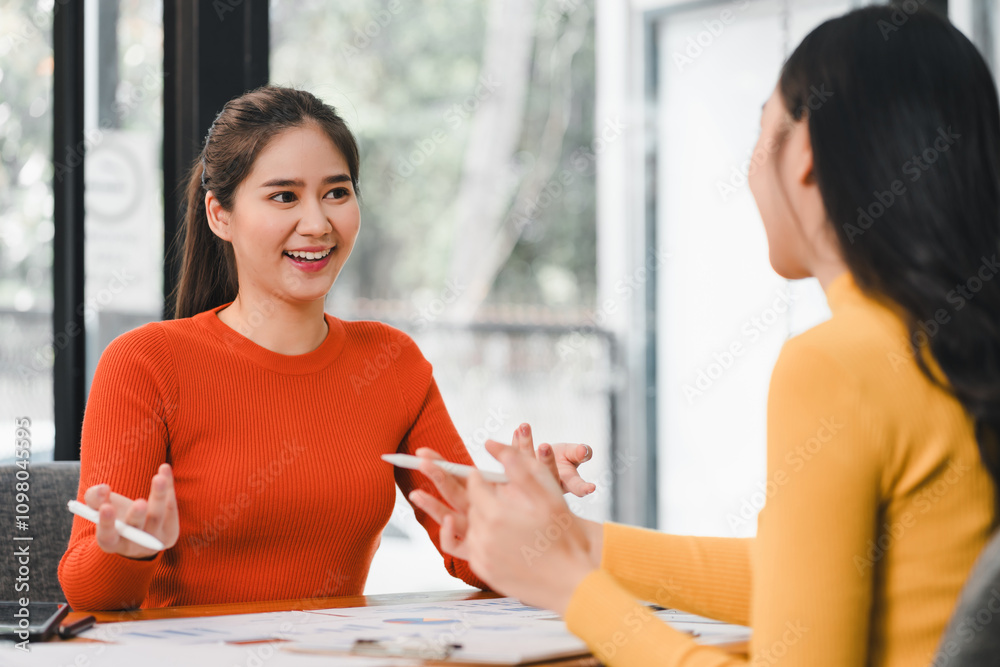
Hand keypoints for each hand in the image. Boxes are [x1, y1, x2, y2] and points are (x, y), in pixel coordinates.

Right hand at [82, 463, 178, 558]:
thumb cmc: (114, 516)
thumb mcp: (99, 508)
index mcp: (111, 543)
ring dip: (159, 496)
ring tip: (159, 479)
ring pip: (157, 517)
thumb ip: (95, 498)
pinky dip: (169, 487)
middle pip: (137, 530)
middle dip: (137, 515)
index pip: (108, 537)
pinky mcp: (171, 531)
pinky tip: (165, 469)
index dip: (106, 523)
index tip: (106, 507)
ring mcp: (154, 539)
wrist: (138, 531)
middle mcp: (133, 545)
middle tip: (140, 502)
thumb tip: (102, 488)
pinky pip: (171, 506)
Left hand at [408, 423, 595, 560]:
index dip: (472, 473)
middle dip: (440, 475)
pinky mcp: (481, 567)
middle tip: (422, 457)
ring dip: (434, 505)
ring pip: (452, 522)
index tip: (471, 467)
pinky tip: (443, 522)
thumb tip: (490, 442)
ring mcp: (480, 552)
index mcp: (497, 510)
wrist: (570, 577)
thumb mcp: (546, 492)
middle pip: (457, 498)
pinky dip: (449, 533)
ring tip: (416, 492)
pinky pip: (457, 547)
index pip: (475, 483)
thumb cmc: (562, 532)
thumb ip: (516, 464)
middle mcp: (484, 532)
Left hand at [509, 424, 595, 496]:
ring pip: (530, 461)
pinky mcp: (517, 471)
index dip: (583, 487)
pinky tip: (516, 431)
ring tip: (524, 428)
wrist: (544, 459)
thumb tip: (584, 450)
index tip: (591, 487)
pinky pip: (516, 456)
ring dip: (526, 444)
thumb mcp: (573, 454)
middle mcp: (550, 483)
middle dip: (547, 459)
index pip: (577, 487)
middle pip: (549, 473)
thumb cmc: (564, 458)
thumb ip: (579, 452)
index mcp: (568, 483)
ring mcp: (532, 478)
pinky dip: (516, 442)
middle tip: (545, 446)